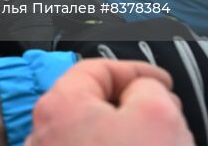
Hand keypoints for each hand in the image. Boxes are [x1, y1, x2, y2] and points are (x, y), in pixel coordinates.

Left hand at [27, 60, 190, 145]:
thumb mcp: (158, 112)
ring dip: (124, 133)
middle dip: (131, 104)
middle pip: (94, 103)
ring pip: (93, 134)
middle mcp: (44, 133)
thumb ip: (148, 85)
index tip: (163, 84)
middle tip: (162, 114)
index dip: (137, 71)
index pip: (99, 68)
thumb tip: (143, 90)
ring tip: (153, 141)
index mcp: (61, 104)